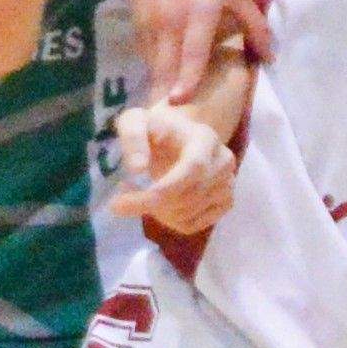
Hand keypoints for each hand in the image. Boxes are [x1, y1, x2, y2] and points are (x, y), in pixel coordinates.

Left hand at [109, 91, 237, 238]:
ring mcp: (227, 184)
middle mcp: (223, 161)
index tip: (137, 197)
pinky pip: (193, 225)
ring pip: (188, 213)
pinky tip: (158, 205)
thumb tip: (137, 169)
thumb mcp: (135, 122)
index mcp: (205, 138)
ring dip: (157, 212)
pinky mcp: (224, 203)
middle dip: (152, 204)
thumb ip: (133, 137)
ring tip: (141, 195)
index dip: (168, 187)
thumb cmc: (153, 129)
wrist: (175, 137)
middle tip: (119, 203)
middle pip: (191, 195)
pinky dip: (168, 221)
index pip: (195, 167)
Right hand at [114, 0, 269, 104]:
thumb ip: (253, 25)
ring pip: (153, 63)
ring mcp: (149, 20)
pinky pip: (146, 52)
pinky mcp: (136, 20)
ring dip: (158, 86)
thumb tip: (270, 59)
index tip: (179, 103)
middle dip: (164, 96)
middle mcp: (171, 18)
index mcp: (200, 10)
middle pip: (165, 67)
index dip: (185, 79)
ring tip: (163, 111)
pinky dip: (154, 67)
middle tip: (168, 124)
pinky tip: (161, 79)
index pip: (191, 53)